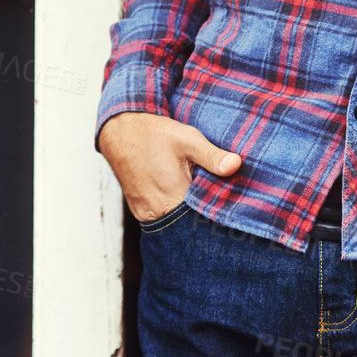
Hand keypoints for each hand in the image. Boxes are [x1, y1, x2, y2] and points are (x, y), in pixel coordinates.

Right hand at [98, 110, 241, 223]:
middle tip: (216, 197)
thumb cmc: (154, 134)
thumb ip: (212, 155)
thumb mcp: (187, 139)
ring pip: (176, 223)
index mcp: (174, 197)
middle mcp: (159, 212)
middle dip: (205, 214)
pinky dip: (174, 212)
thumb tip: (236, 165)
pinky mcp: (140, 212)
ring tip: (199, 197)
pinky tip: (182, 197)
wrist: (120, 132)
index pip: (205, 217)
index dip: (220, 211)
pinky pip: (163, 219)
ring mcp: (147, 215)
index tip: (232, 202)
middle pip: (190, 224)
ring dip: (189, 214)